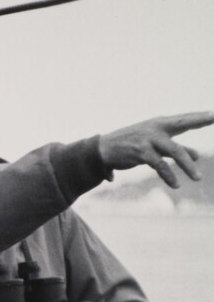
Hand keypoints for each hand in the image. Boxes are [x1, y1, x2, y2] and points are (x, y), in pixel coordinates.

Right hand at [97, 112, 213, 188]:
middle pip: (182, 124)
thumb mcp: (154, 144)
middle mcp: (156, 128)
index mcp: (160, 124)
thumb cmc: (129, 145)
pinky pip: (160, 165)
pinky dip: (169, 175)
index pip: (184, 119)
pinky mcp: (141, 152)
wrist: (101, 150)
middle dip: (199, 120)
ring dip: (187, 166)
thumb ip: (175, 148)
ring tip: (198, 178)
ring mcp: (148, 139)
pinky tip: (175, 184)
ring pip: (175, 152)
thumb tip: (196, 155)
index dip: (200, 117)